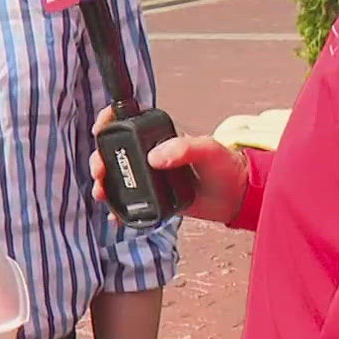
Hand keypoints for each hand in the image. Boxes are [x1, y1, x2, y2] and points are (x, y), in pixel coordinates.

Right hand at [89, 108, 248, 223]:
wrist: (238, 197)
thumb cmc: (227, 167)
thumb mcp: (208, 150)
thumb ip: (183, 149)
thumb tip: (154, 157)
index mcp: (161, 136)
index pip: (129, 121)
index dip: (109, 121)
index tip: (100, 130)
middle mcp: (152, 154)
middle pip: (115, 151)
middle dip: (100, 159)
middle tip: (100, 171)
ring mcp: (151, 177)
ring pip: (118, 177)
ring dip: (104, 184)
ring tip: (101, 193)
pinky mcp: (155, 199)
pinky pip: (131, 203)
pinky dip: (119, 209)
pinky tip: (115, 216)